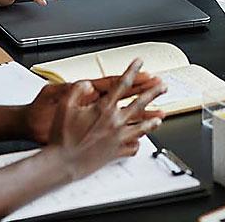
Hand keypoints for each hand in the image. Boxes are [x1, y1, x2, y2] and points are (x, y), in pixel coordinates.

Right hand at [22, 71, 162, 143]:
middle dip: (153, 92)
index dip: (132, 70)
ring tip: (161, 115)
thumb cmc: (62, 136)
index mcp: (104, 108)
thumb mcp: (64, 106)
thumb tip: (88, 83)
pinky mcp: (116, 152)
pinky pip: (132, 147)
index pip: (122, 84)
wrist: (62, 162)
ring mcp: (117, 137)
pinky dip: (138, 143)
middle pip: (139, 103)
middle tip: (162, 86)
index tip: (139, 62)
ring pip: (141, 126)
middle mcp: (114, 121)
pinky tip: (141, 140)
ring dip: (152, 119)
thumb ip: (77, 90)